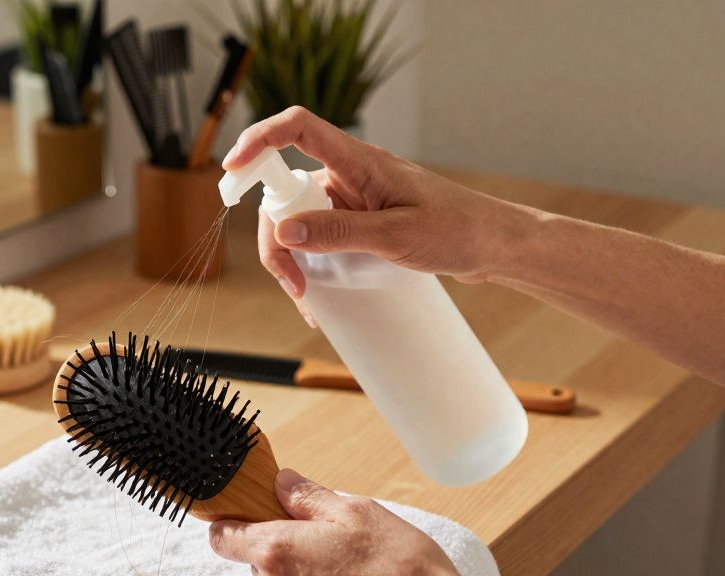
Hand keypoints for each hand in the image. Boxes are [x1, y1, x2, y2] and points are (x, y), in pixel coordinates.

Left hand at [207, 468, 491, 575]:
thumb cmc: (397, 564)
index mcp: (276, 550)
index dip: (233, 520)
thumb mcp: (356, 510)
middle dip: (281, 547)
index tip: (254, 512)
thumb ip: (307, 496)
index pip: (222, 536)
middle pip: (256, 562)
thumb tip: (280, 483)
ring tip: (347, 568)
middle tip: (324, 536)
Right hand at [223, 107, 541, 317]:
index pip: (297, 130)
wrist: (492, 246)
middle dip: (275, 236)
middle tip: (290, 281)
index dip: (258, 140)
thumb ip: (339, 232)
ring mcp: (352, 199)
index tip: (232, 168)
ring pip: (297, 218)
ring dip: (291, 256)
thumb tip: (284, 231)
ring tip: (307, 297)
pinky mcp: (358, 221)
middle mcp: (349, 175)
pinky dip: (310, 263)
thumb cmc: (457, 230)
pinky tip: (318, 296)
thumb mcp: (395, 236)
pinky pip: (318, 235)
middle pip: (285, 190)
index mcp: (359, 162)